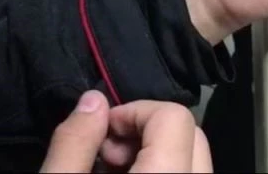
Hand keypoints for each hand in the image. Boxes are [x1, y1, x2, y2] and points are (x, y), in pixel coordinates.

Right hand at [41, 90, 210, 172]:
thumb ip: (74, 142)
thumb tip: (93, 101)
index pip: (175, 117)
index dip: (134, 112)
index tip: (101, 130)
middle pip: (191, 135)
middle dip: (146, 133)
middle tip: (104, 155)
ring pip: (192, 160)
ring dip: (154, 154)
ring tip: (111, 173)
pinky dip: (162, 172)